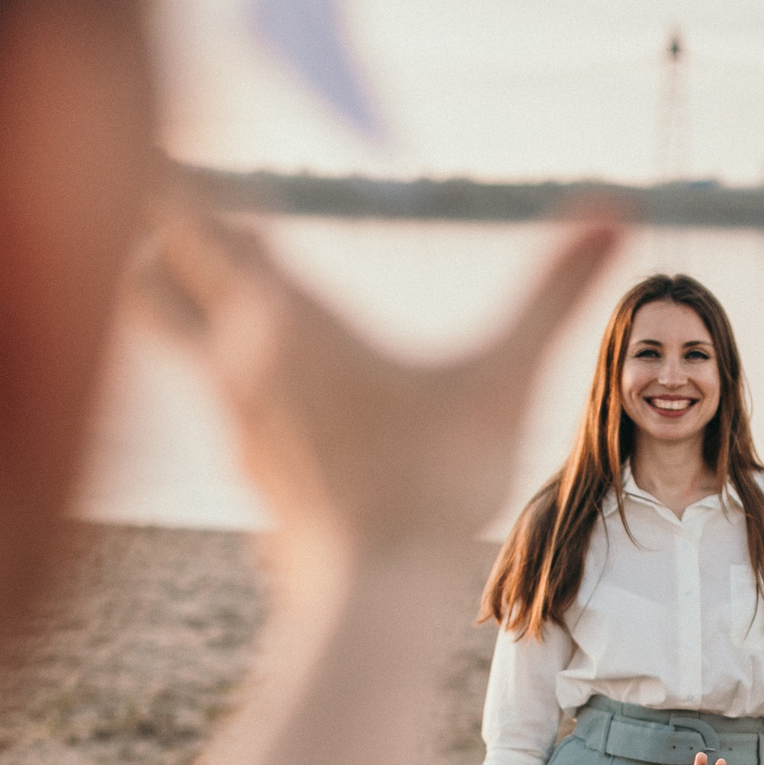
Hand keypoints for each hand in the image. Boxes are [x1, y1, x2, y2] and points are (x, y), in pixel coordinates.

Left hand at [134, 186, 618, 592]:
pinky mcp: (247, 468)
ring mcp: (232, 421)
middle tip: (197, 211)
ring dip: (191, 298)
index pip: (190, 216)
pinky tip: (286, 385)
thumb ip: (553, 290)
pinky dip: (233, 370)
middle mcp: (236, 361)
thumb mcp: (503, 379)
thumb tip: (618, 205)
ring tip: (237, 283)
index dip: (187, 182)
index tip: (209, 161)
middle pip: (146, 272)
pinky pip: (218, 398)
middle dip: (160, 235)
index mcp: (281, 317)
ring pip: (172, 337)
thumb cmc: (436, 487)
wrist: (374, 603)